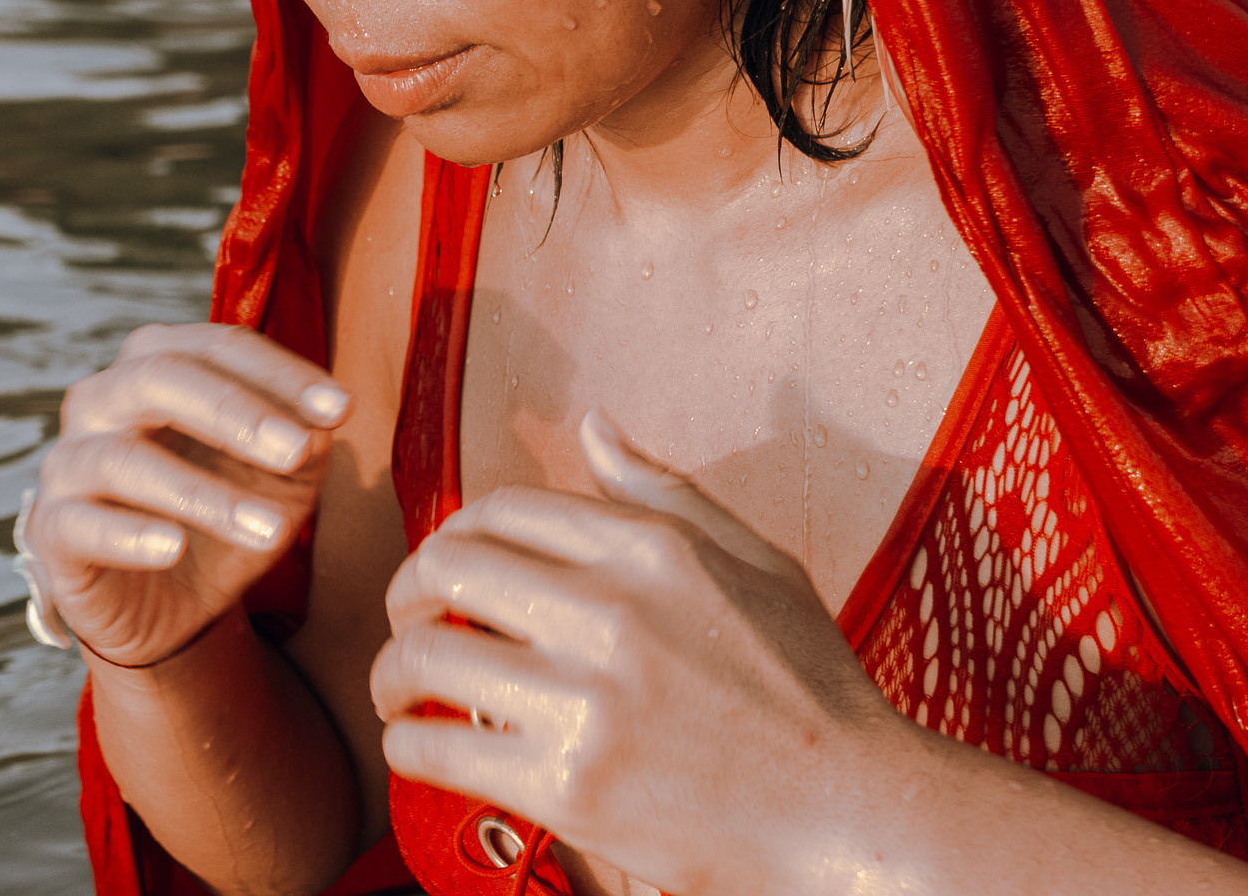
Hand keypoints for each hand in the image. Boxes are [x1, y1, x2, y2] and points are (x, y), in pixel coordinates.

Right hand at [24, 323, 350, 668]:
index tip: (342, 409)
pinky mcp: (50, 529)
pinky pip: (78, 523)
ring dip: (203, 493)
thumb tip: (325, 418)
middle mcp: (103, 399)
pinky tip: (177, 548)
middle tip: (299, 450)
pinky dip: (129, 534)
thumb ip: (303, 441)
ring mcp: (68, 461)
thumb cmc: (222, 517)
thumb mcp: (279, 479)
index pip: (216, 347)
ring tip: (271, 530)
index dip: (280, 374)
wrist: (171, 606)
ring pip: (122, 458)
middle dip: (235, 412)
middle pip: (159, 378)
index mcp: (157, 364)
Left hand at [370, 411, 905, 895]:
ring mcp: (585, 701)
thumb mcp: (755, 563)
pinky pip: (435, 751)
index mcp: (650, 549)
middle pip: (444, 569)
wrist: (855, 821)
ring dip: (392, 675)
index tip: (450, 569)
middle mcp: (610, 613)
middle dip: (407, 595)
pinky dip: (407, 747)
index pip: (500, 510)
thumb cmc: (812, 691)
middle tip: (409, 624)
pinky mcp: (568, 787)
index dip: (455, 534)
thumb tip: (594, 425)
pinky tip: (423, 748)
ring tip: (402, 693)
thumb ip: (663, 490)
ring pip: (424, 659)